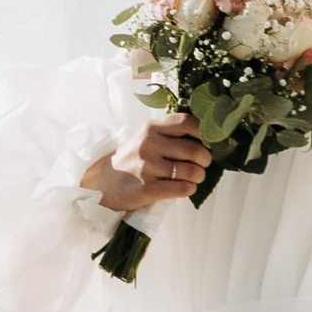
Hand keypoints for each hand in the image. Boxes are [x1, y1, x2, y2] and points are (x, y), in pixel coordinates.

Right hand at [87, 113, 208, 213]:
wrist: (102, 182)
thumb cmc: (131, 159)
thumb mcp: (145, 137)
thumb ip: (169, 134)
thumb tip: (206, 139)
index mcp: (151, 128)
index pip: (186, 122)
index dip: (204, 132)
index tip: (209, 141)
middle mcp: (150, 145)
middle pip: (195, 150)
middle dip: (205, 160)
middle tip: (202, 164)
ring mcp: (148, 167)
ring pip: (192, 171)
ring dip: (198, 176)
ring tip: (194, 177)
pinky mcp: (148, 189)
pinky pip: (183, 188)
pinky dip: (190, 189)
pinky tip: (185, 187)